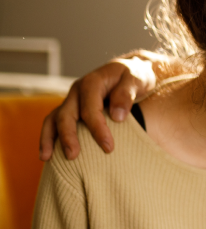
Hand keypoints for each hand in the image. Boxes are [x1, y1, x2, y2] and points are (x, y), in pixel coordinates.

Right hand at [39, 55, 158, 160]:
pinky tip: (48, 155)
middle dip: (68, 136)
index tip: (108, 147)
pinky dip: (49, 137)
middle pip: (66, 114)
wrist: (129, 70)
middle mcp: (77, 91)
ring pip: (54, 118)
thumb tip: (117, 117)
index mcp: (92, 82)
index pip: (90, 108)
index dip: (97, 128)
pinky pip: (55, 123)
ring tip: (47, 158)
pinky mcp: (72, 109)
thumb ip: (126, 94)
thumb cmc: (134, 76)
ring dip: (49, 138)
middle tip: (73, 156)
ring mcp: (72, 100)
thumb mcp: (136, 79)